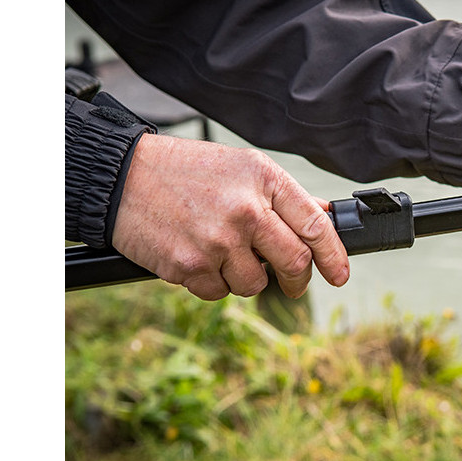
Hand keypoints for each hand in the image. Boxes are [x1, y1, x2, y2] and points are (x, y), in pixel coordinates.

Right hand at [111, 134, 349, 299]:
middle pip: (294, 262)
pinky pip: (218, 293)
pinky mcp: (190, 266)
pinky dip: (212, 284)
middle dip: (297, 280)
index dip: (333, 255)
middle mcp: (246, 210)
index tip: (340, 273)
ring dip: (247, 279)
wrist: (121, 176)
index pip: (315, 225)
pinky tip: (197, 257)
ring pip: (255, 284)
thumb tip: (323, 217)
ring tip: (224, 253)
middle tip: (292, 283)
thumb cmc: (185, 171)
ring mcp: (219, 241)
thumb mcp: (241, 168)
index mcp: (263, 179)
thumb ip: (282, 196)